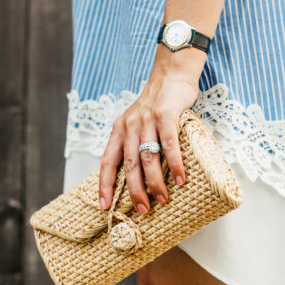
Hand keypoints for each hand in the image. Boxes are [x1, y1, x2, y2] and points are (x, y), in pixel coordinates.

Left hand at [98, 45, 206, 213]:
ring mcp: (147, 121)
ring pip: (148, 158)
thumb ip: (134, 142)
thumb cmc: (156, 104)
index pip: (107, 162)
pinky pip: (169, 145)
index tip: (104, 206)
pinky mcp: (166, 116)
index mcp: (119, 130)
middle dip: (134, 191)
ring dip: (155, 182)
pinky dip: (175, 164)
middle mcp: (129, 126)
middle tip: (142, 209)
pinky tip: (181, 179)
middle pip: (129, 165)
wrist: (171, 74)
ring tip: (162, 199)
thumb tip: (138, 175)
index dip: (104, 185)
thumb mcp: (137, 121)